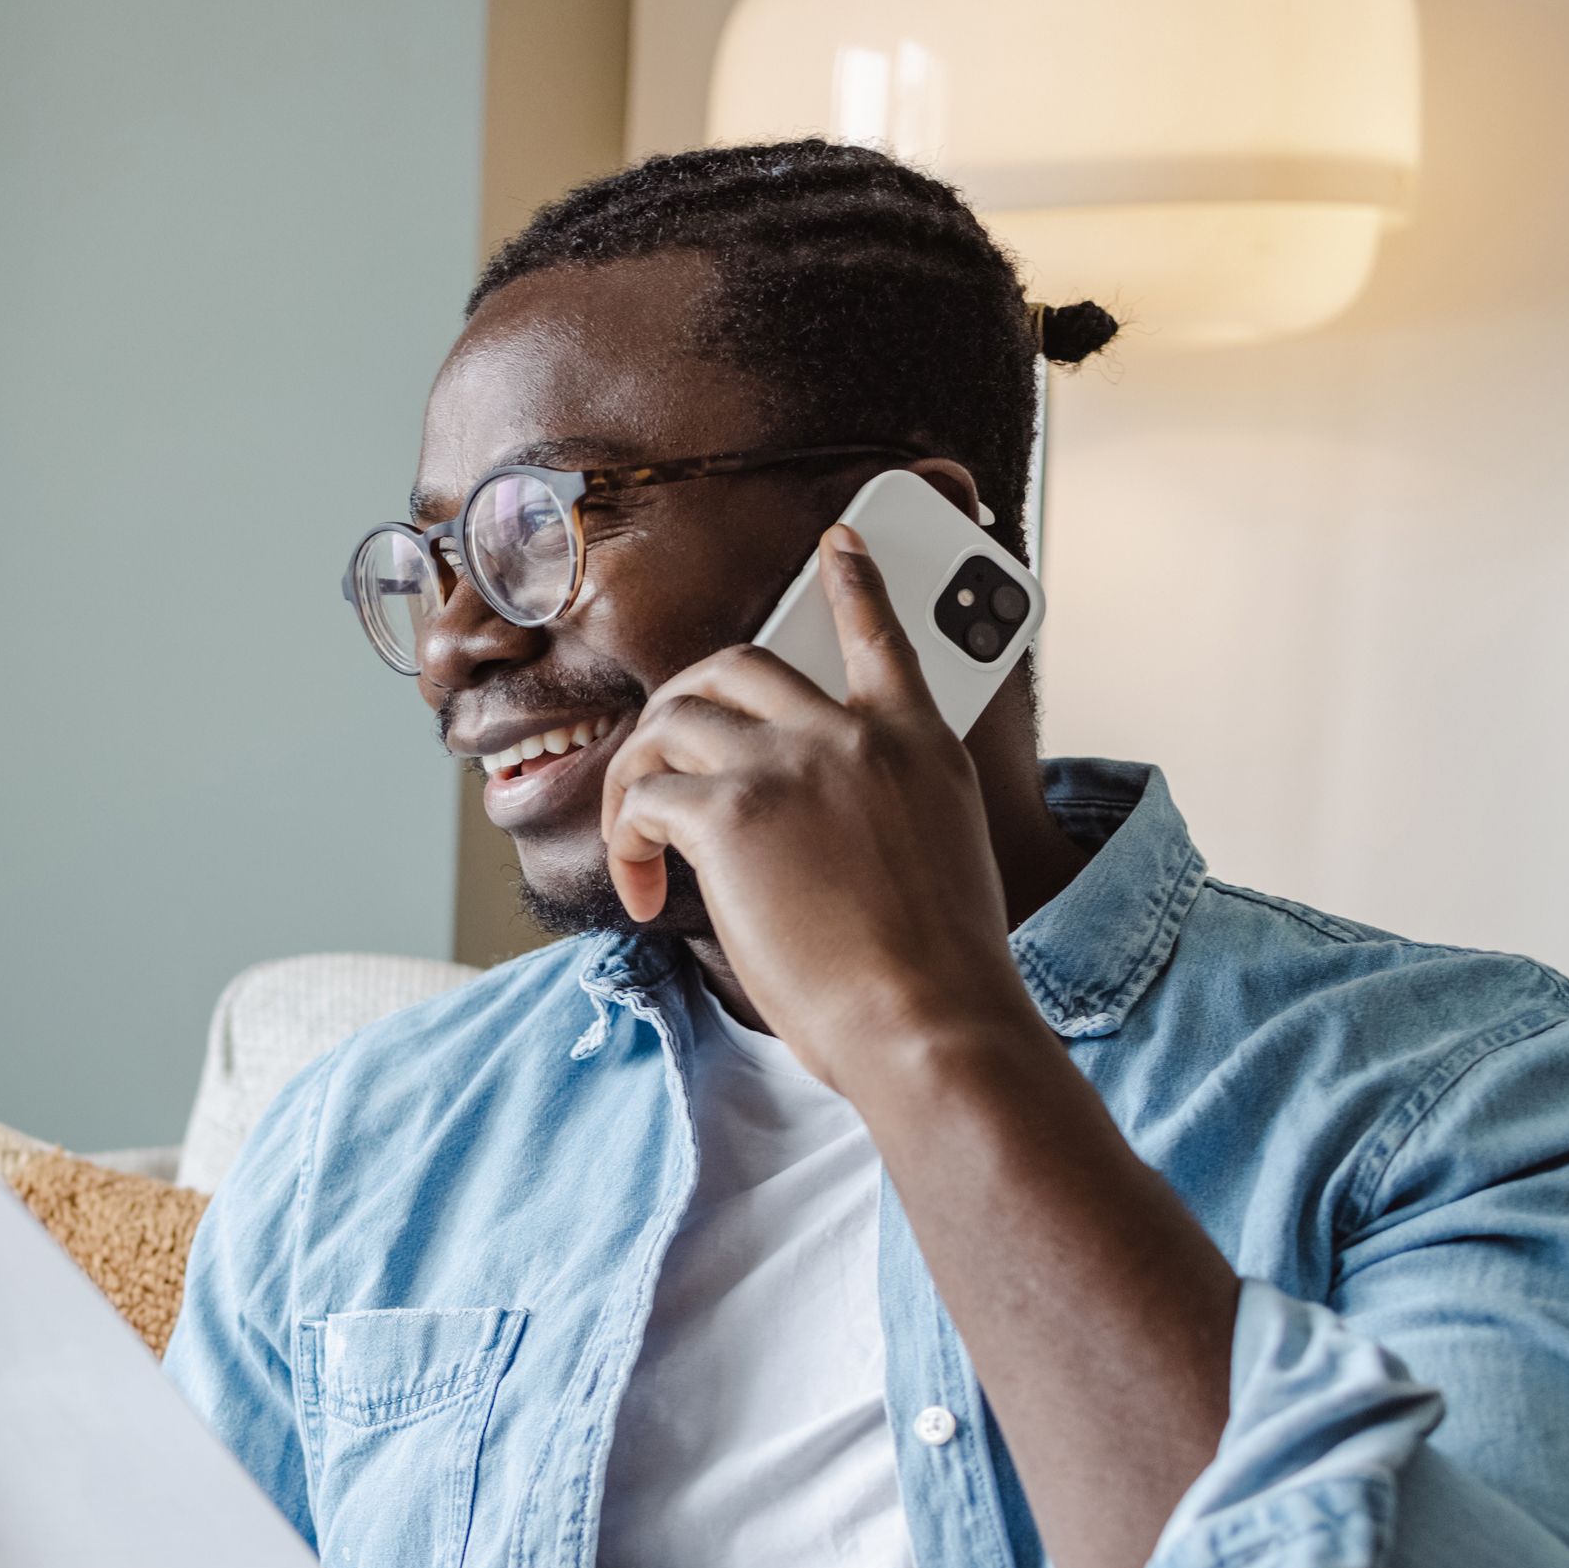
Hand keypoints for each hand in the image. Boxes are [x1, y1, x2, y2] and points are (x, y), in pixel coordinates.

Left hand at [597, 524, 1040, 1091]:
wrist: (931, 1023)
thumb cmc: (936, 976)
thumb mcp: (942, 858)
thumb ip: (889, 809)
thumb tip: (824, 824)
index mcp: (920, 744)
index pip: (884, 637)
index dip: (853, 585)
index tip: (837, 544)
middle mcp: (854, 735)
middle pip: (735, 665)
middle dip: (678, 705)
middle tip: (659, 766)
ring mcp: (789, 765)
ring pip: (672, 721)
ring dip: (636, 779)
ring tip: (639, 842)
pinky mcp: (730, 813)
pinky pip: (644, 797)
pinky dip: (626, 841)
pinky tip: (641, 887)